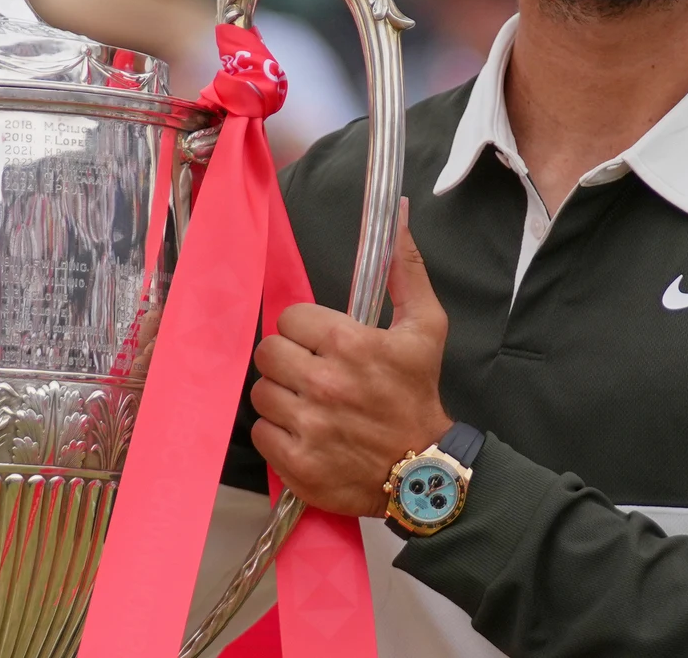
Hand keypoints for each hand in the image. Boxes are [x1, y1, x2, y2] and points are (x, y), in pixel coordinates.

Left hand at [250, 201, 453, 516]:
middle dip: (288, 360)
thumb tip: (398, 216)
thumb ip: (406, 270)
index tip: (322, 344)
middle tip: (311, 372)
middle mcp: (325, 383)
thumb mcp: (426, 327)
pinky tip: (305, 432)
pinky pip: (261, 433)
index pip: (289, 318)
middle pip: (267, 352)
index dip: (304, 329)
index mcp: (350, 344)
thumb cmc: (419, 394)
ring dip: (281, 396)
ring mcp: (310, 426)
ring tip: (310, 403)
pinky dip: (278, 434)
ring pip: (261, 393)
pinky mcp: (299, 463)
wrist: (425, 471)